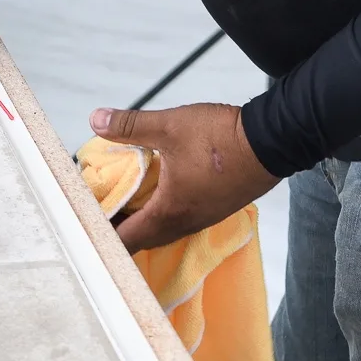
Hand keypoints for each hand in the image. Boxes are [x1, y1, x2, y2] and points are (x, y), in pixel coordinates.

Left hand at [89, 103, 280, 252]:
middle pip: (142, 240)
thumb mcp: (169, 126)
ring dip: (141, 223)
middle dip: (118, 231)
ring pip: (162, 232)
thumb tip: (95, 120)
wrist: (275, 140)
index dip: (102, 234)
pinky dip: (161, 215)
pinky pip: (180, 222)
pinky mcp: (215, 209)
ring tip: (122, 207)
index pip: (125, 239)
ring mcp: (203, 219)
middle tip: (98, 214)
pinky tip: (156, 197)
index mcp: (168, 212)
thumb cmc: (221, 138)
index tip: (84, 223)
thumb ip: (129, 125)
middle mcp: (185, 223)